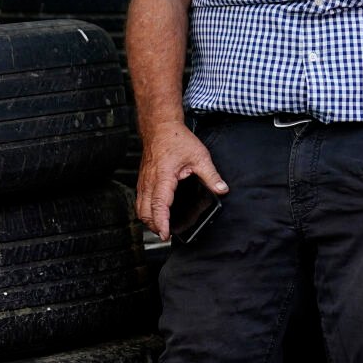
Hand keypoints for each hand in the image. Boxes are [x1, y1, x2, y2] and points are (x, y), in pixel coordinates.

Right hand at [136, 122, 227, 239]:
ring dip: (148, 220)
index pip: (159, 205)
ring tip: (161, 228)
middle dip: (154, 226)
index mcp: (163, 177)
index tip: (165, 234)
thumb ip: (211, 175)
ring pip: (140, 208)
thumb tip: (222, 189)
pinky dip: (146, 211)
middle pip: (145, 211)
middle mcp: (149, 181)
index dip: (161, 222)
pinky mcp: (142, 180)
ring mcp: (143, 181)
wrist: (160, 127)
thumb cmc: (176, 139)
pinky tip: (155, 214)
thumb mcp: (199, 156)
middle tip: (166, 235)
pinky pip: (140, 200)